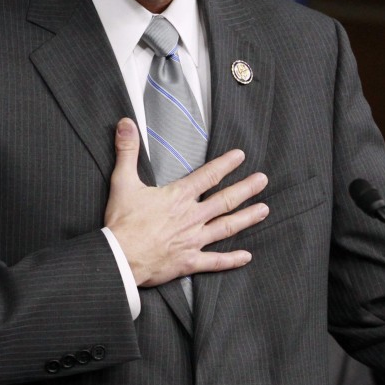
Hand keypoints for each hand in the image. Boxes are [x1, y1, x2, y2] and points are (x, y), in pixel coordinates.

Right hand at [104, 117, 268, 286]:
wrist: (120, 257)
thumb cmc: (122, 221)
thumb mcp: (122, 181)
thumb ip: (127, 151)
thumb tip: (125, 123)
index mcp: (178, 197)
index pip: (208, 176)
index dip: (226, 164)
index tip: (241, 156)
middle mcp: (191, 217)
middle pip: (225, 200)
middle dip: (246, 188)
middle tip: (263, 180)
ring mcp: (193, 240)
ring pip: (226, 227)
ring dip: (247, 218)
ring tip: (264, 210)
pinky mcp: (189, 261)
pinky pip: (215, 261)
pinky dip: (232, 260)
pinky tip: (246, 257)